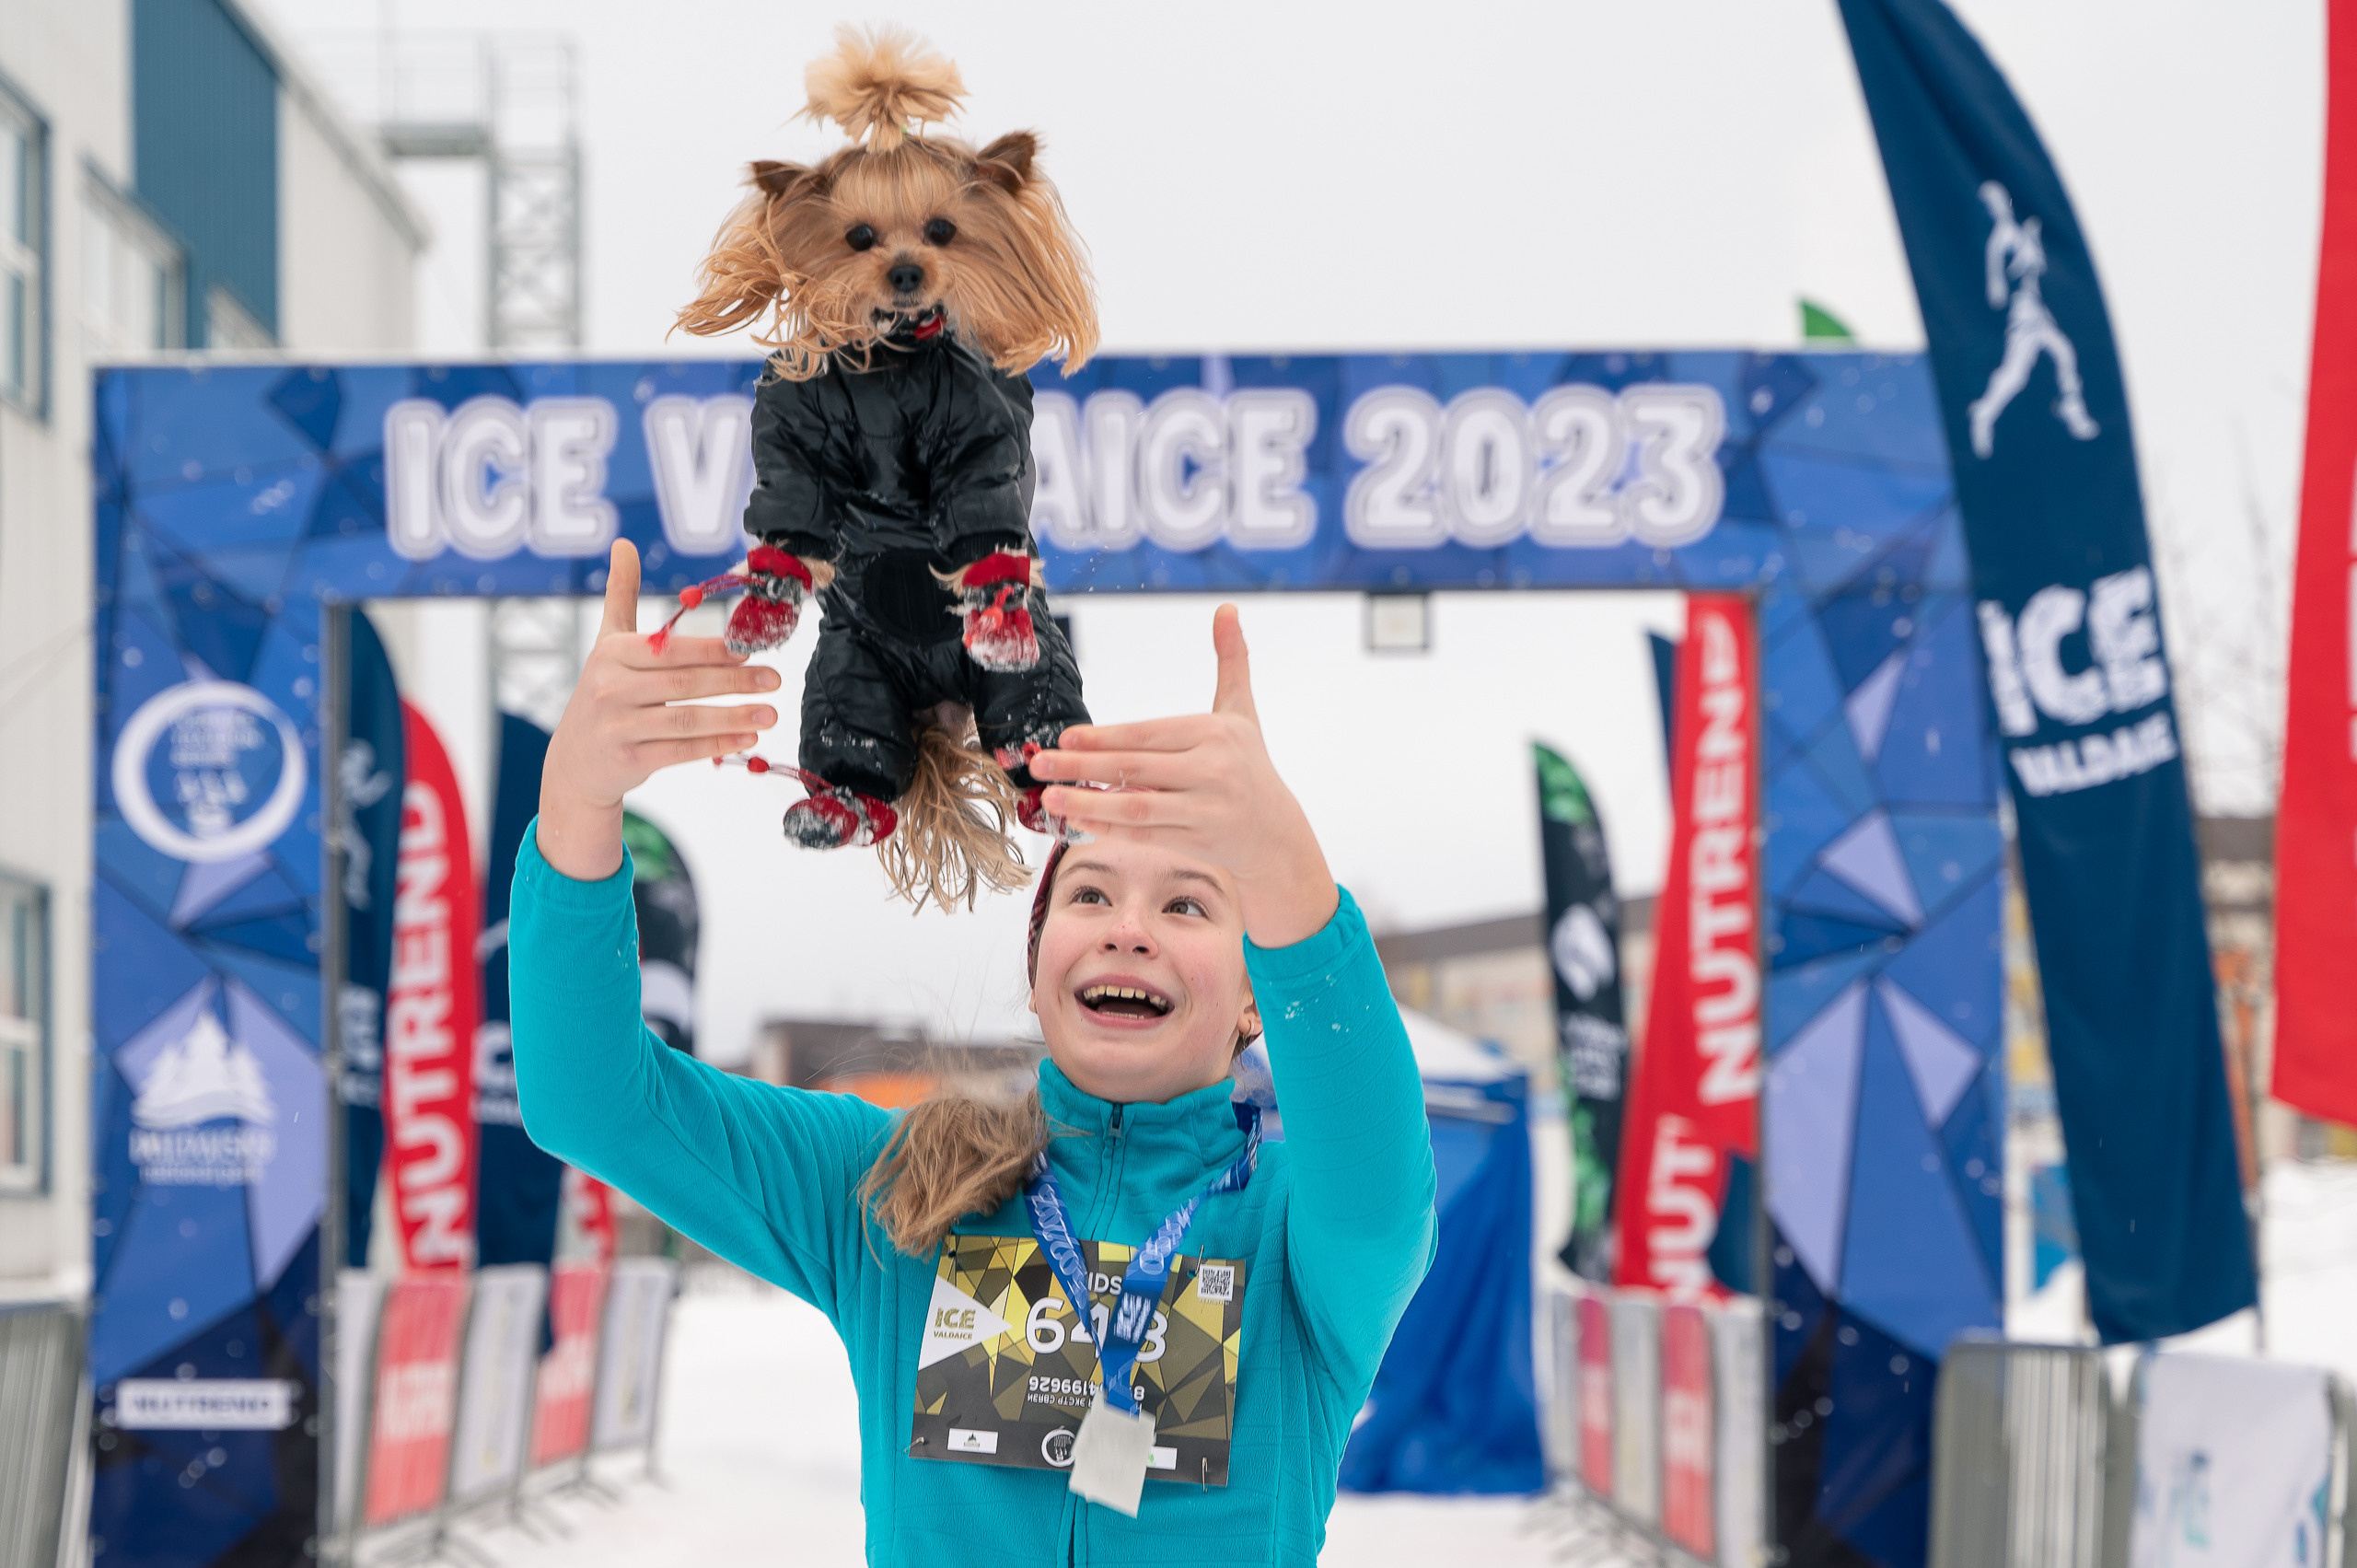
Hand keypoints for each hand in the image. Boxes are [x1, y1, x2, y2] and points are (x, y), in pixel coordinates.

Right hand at [535, 540, 783, 879]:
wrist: (574, 762)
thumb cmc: (603, 693)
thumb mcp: (606, 644)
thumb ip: (620, 595)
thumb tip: (623, 543)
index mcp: (611, 654)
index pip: (670, 650)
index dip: (713, 650)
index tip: (751, 650)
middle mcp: (611, 689)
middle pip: (684, 683)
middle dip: (735, 682)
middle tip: (775, 679)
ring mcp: (619, 727)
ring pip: (687, 721)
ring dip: (734, 717)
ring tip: (771, 714)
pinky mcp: (629, 760)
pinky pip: (682, 751)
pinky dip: (718, 745)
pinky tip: (748, 739)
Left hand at [1030, 604, 1338, 946]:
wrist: (1275, 831)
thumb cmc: (1248, 765)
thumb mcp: (1242, 711)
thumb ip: (1232, 660)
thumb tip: (1227, 608)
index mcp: (1217, 734)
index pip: (1148, 734)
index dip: (1104, 737)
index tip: (1065, 737)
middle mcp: (1212, 771)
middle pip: (1135, 768)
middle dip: (1082, 767)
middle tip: (1040, 763)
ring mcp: (1204, 810)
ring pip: (1136, 807)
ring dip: (1088, 804)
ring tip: (1049, 798)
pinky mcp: (1195, 843)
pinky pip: (1144, 835)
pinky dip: (1109, 828)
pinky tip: (1077, 821)